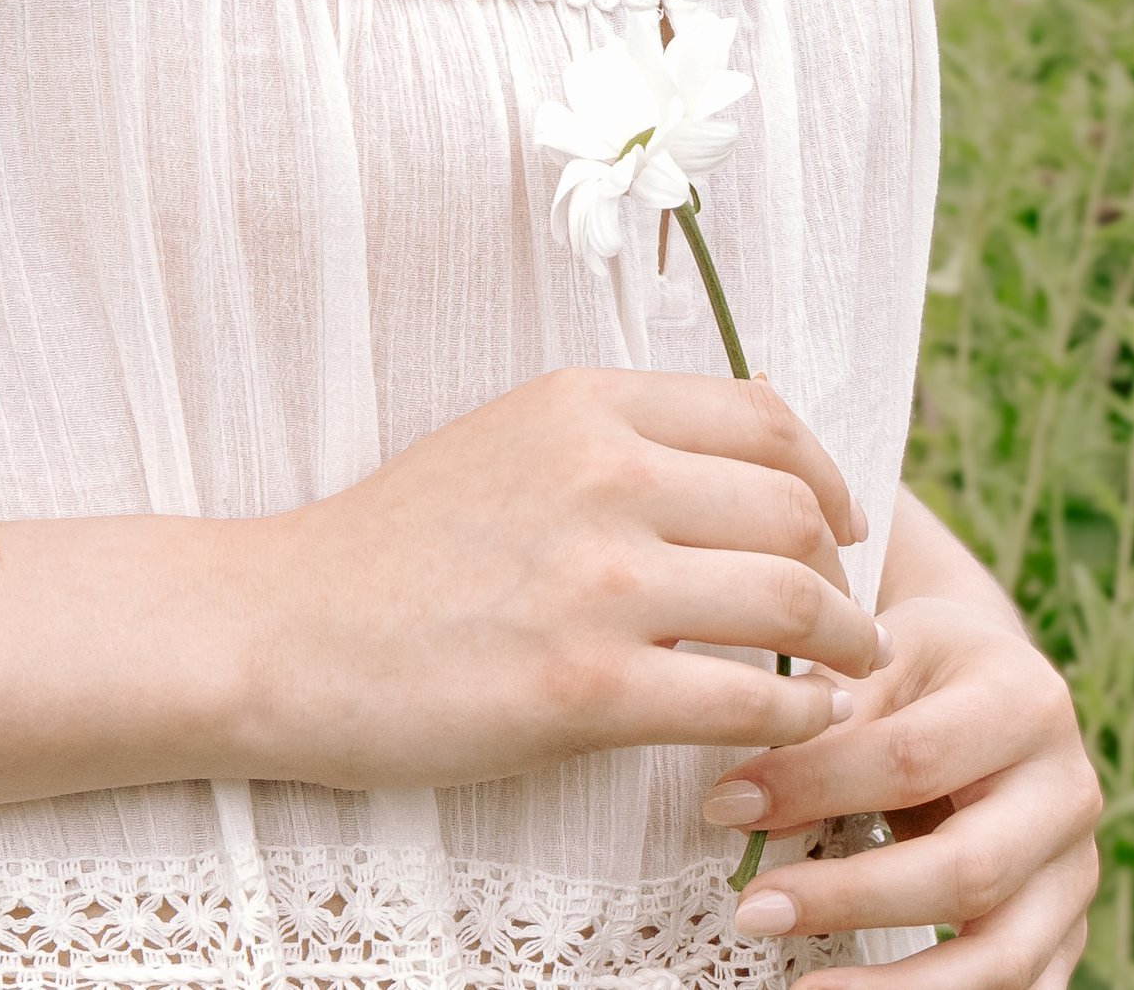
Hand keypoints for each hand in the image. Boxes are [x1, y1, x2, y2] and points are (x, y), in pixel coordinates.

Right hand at [248, 368, 885, 790]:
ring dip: (846, 650)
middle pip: (795, 511)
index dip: (828, 477)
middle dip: (840, 573)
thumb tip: (750, 458)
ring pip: (796, 603)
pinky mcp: (587, 688)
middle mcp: (603, 473)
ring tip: (845, 678)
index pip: (766, 418)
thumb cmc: (397, 546)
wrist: (287, 629)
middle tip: (842, 618)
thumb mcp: (509, 442)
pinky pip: (753, 702)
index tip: (840, 525)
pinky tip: (793, 730)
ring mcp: (598, 581)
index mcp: (583, 404)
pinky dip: (800, 721)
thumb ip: (615, 440)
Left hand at [699, 591, 1100, 986]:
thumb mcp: (878, 654)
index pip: (914, 759)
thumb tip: (746, 809)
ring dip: (897, 988)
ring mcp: (1078, 870)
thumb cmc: (923, 660)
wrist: (995, 671)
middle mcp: (1069, 793)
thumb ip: (821, 723)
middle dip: (850, 900)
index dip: (814, 786)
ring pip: (1003, 958)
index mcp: (1025, 703)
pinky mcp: (1068, 927)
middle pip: (969, 871)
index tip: (726, 807)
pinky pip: (1020, 988)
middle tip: (753, 912)